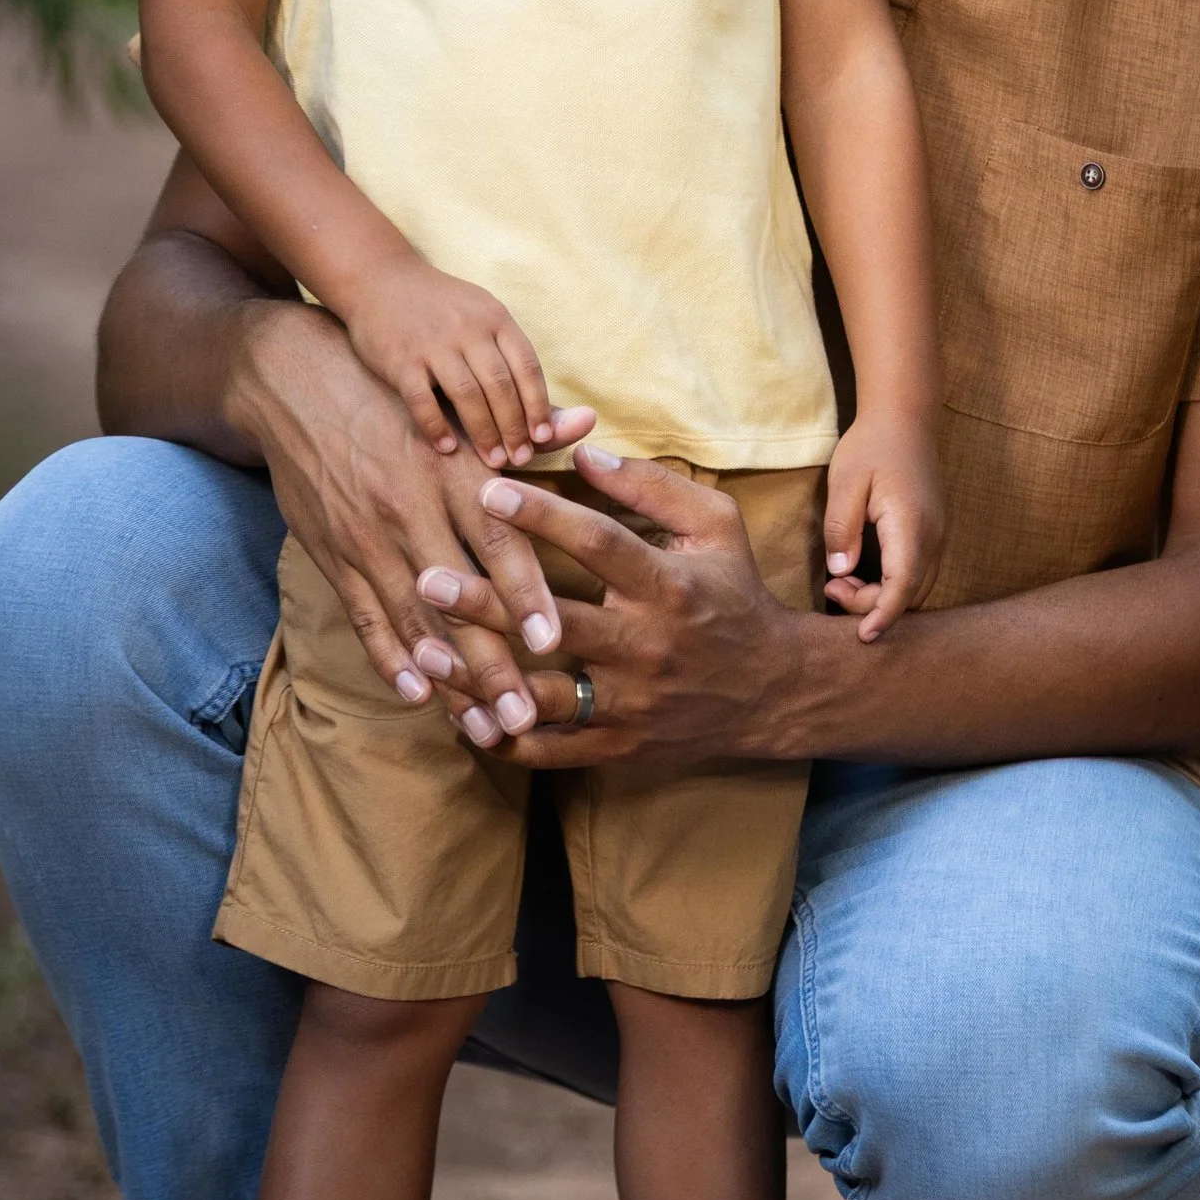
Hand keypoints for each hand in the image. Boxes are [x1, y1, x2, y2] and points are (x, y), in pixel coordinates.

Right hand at [224, 298, 592, 738]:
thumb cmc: (394, 397)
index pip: (495, 541)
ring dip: (450, 681)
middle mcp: (410, 510)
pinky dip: (390, 659)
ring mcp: (367, 538)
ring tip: (486, 728)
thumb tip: (586, 423)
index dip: (524, 593)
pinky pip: (365, 617)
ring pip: (414, 622)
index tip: (551, 644)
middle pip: (459, 600)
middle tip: (527, 718)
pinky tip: (419, 696)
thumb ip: (524, 430)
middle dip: (493, 665)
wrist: (296, 381)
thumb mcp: (455, 409)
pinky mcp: (335, 555)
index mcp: (451, 471)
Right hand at [339, 251, 565, 471]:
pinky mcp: (401, 359)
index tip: (544, 436)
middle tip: (520, 458)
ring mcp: (433, 344)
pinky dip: (437, 427)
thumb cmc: (439, 304)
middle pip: (500, 386)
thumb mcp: (479, 310)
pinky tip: (448, 447)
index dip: (538, 405)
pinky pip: (422, 401)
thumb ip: (504, 347)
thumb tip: (539, 396)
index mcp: (494, 317)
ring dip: (484, 433)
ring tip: (494, 461)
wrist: (380, 278)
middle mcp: (467, 328)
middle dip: (514, 427)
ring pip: (467, 396)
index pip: (526, 366)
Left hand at [421, 446, 811, 768]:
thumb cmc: (734, 594)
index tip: (487, 490)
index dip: (542, 516)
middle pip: (557, 623)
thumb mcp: (715, 527)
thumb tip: (582, 450)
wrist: (773, 693)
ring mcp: (633, 704)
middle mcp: (648, 647)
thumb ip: (650, 487)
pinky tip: (461, 715)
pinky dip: (505, 736)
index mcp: (669, 586)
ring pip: (543, 696)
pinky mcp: (621, 747)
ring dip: (479, 677)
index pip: (600, 544)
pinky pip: (553, 750)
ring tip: (425, 652)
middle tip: (428, 575)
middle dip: (487, 601)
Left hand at [823, 409, 944, 638]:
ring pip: (917, 587)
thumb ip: (841, 529)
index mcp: (912, 526)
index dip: (883, 616)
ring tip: (842, 581)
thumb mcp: (845, 482)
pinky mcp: (933, 533)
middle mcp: (933, 537)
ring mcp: (938, 536)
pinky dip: (893, 584)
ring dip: (883, 595)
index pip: (903, 587)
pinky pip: (918, 573)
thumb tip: (840, 572)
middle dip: (873, 606)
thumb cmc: (872, 446)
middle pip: (910, 595)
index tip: (863, 637)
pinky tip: (863, 571)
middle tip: (832, 589)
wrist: (905, 417)